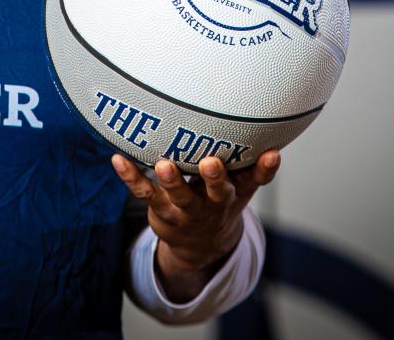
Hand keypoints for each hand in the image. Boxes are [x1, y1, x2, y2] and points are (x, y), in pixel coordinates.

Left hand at [112, 150, 279, 301]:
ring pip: (177, 196)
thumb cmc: (220, 203)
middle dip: (214, 178)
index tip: (271, 153)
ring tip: (164, 164)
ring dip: (171, 180)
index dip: (262, 170)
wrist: (198, 245)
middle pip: (215, 193)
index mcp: (232, 195)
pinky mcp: (159, 209)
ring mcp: (183, 209)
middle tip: (210, 162)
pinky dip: (130, 177)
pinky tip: (117, 159)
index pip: (251, 182)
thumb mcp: (243, 191)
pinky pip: (143, 192)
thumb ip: (257, 171)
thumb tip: (275, 149)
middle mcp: (210, 204)